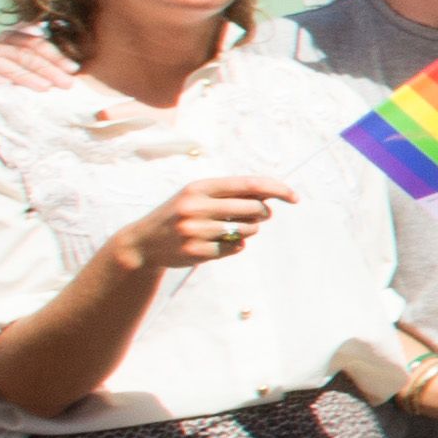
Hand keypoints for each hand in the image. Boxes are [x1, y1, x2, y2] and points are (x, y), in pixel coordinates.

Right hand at [0, 27, 77, 92]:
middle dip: (46, 68)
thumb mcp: (33, 78)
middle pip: (20, 52)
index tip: (72, 68)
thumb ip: (47, 67)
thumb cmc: (13, 92)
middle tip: (66, 83)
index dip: (53, 53)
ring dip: (25, 76)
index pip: (31, 41)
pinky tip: (8, 88)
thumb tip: (74, 68)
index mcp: (8, 42)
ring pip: (2, 63)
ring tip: (45, 88)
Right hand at [114, 175, 295, 270]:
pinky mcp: (197, 252)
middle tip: (260, 215)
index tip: (294, 196)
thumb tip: (271, 193)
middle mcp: (196, 207)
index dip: (276, 189)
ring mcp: (196, 231)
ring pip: (247, 230)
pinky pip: (236, 248)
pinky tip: (219, 242)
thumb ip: (231, 193)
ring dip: (249, 230)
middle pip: (253, 209)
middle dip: (263, 213)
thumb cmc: (179, 214)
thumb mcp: (198, 195)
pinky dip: (236, 245)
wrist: (143, 242)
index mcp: (199, 187)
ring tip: (231, 228)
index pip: (249, 185)